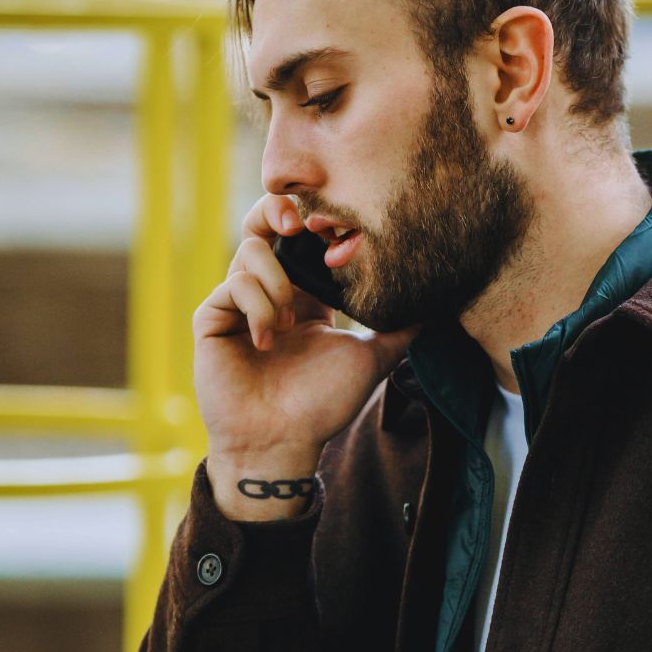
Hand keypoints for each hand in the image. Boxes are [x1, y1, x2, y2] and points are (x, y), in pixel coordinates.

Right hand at [191, 194, 417, 518]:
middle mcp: (270, 290)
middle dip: (280, 209)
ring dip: (278, 279)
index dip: (318, 220)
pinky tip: (269, 340)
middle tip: (300, 221)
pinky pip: (234, 284)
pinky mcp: (213, 318)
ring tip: (291, 321)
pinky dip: (258, 305)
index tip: (340, 227)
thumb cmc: (324, 403)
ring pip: (250, 248)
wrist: (283, 441)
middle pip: (265, 222)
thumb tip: (438, 303)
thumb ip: (402, 328)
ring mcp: (238, 302)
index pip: (304, 235)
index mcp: (305, 293)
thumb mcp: (373, 357)